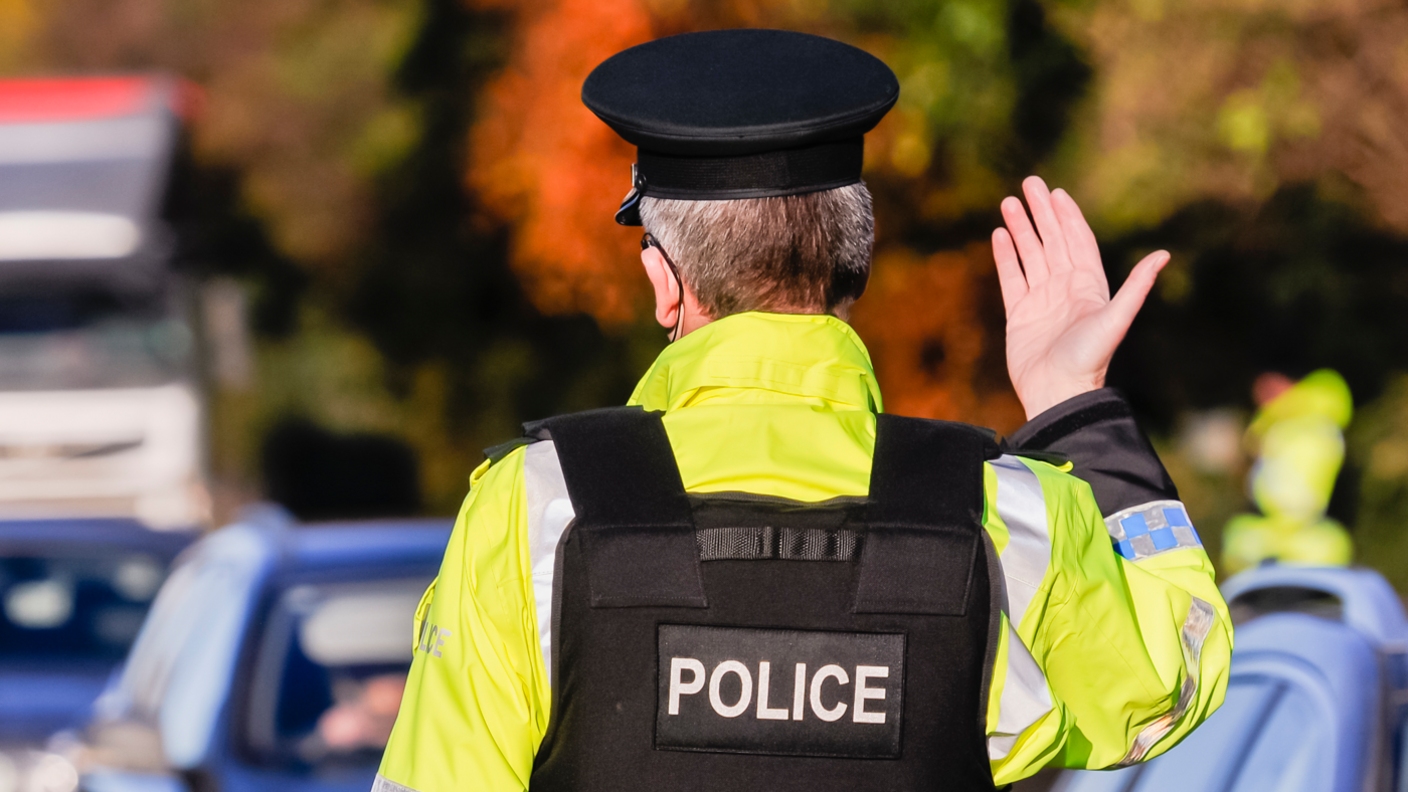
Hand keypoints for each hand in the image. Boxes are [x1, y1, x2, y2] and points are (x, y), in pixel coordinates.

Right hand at [992, 176, 1167, 419]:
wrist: (1058, 392)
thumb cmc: (1089, 359)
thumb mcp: (1115, 319)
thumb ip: (1136, 286)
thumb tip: (1163, 255)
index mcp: (1089, 285)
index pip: (1077, 241)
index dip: (1068, 215)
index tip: (1056, 192)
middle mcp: (1065, 288)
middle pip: (1052, 240)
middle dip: (1041, 212)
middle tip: (1028, 183)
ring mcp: (1041, 299)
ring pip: (1030, 254)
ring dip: (1021, 228)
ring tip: (1007, 203)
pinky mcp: (1019, 314)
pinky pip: (1011, 277)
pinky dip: (1005, 255)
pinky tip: (999, 234)